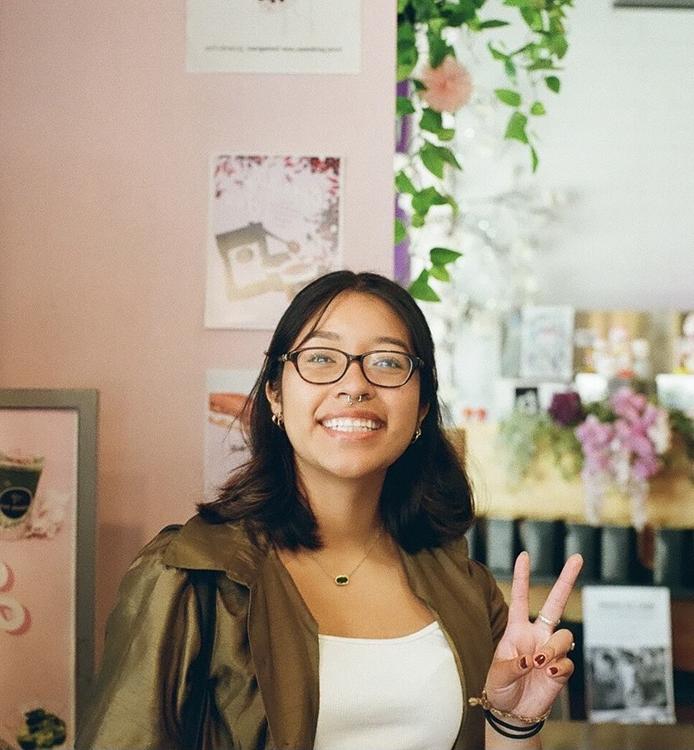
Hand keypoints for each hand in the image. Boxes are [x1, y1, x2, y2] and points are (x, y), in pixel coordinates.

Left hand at [484, 551, 582, 721]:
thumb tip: (530, 660)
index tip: (524, 555)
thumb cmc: (500, 688)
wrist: (513, 712)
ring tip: (539, 663)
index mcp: (517, 630)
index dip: (522, 577)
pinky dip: (559, 667)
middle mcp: (537, 635)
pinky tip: (548, 674)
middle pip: (555, 604)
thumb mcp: (497, 675)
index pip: (519, 598)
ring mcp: (550, 651)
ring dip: (554, 648)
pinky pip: (568, 662)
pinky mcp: (561, 670)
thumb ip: (511, 666)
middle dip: (567, 580)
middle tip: (578, 557)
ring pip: (564, 636)